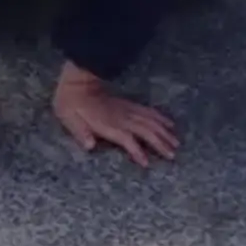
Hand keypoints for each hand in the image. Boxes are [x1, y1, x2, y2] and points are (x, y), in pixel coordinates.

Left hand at [52, 61, 177, 168]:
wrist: (78, 81)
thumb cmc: (71, 103)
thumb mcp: (69, 118)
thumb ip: (80, 132)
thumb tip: (89, 145)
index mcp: (108, 124)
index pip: (127, 139)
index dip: (137, 151)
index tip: (146, 163)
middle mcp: (122, 118)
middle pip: (146, 130)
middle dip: (160, 143)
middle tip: (173, 155)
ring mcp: (127, 110)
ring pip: (150, 121)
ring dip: (164, 132)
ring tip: (176, 143)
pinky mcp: (128, 104)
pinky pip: (149, 111)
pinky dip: (161, 118)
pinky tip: (169, 123)